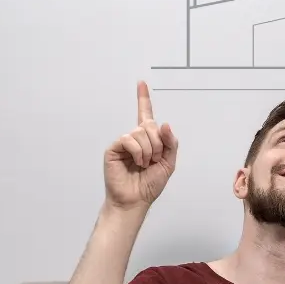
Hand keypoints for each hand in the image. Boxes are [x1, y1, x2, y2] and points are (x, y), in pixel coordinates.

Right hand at [103, 81, 177, 209]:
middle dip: (158, 143)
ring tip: (144, 164)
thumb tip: (164, 123)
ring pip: (140, 132)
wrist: (136, 200)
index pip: (145, 115)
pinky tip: (137, 162)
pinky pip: (128, 139)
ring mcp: (124, 143)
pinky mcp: (114, 148)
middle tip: (154, 159)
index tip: (141, 83)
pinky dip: (137, 152)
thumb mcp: (169, 163)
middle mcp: (135, 138)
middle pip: (149, 124)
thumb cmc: (149, 185)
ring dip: (148, 150)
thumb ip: (171, 143)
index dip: (143, 99)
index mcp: (148, 140)